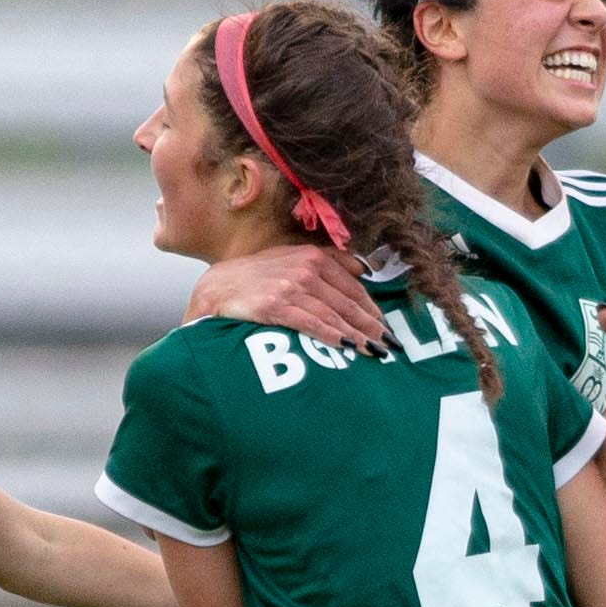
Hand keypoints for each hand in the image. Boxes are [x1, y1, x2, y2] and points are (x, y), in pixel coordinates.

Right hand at [188, 246, 386, 350]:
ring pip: (334, 314)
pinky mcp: (276, 306)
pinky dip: (331, 335)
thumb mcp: (291, 258)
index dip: (372, 307)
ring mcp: (291, 287)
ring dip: (357, 334)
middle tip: (389, 344)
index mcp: (313, 256)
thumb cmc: (254, 277)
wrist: (217, 288)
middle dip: (370, 325)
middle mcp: (306, 268)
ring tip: (373, 350)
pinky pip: (312, 323)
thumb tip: (363, 269)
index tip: (385, 325)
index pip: (353, 285)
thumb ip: (327, 261)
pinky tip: (347, 346)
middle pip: (347, 302)